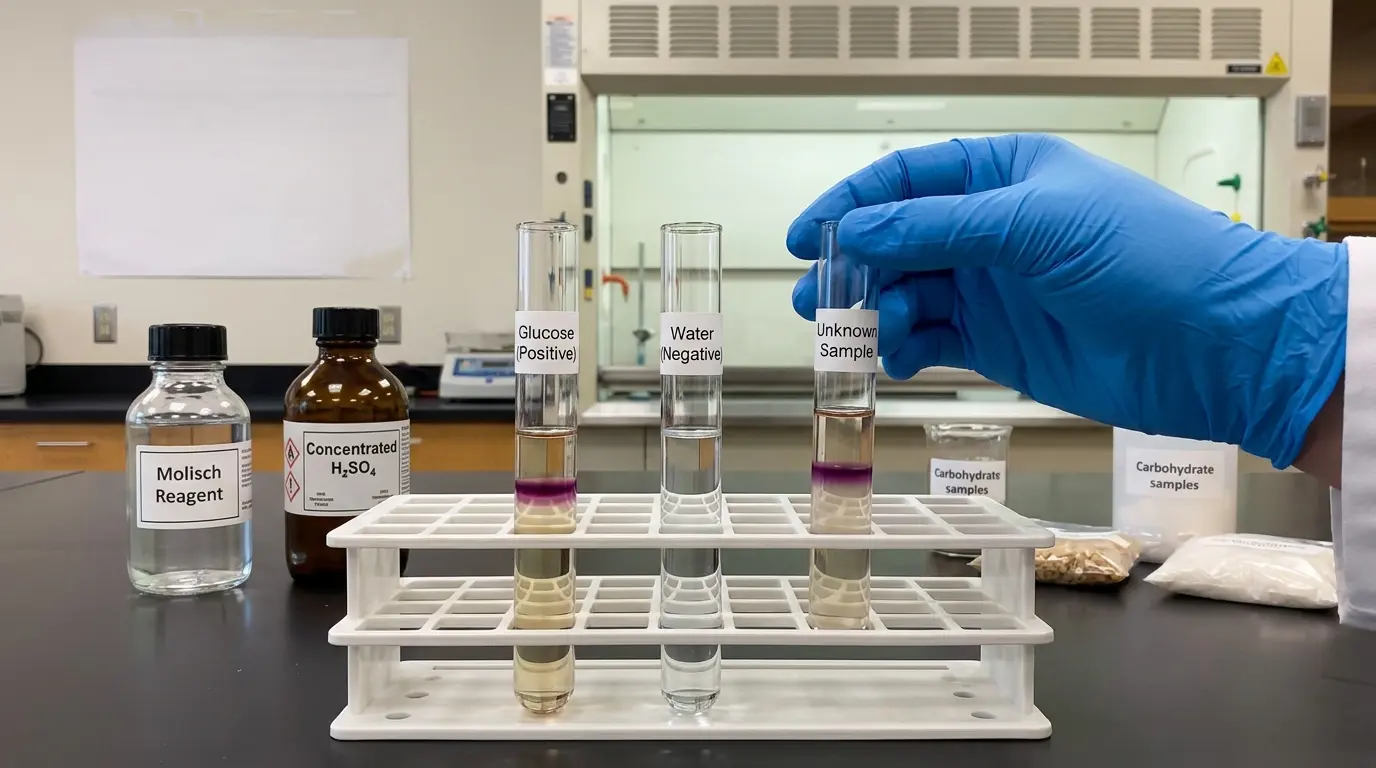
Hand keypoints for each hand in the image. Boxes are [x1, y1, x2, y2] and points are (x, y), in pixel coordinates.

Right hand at [787, 134, 1346, 468]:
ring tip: (850, 336)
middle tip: (817, 298)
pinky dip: (905, 349)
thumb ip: (940, 227)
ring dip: (873, 314)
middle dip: (853, 268)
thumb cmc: (1147, 258)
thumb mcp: (1035, 225)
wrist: (1210, 344)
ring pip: (908, 295)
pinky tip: (898, 358)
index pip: (909, 180)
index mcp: (1004, 178)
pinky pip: (930, 340)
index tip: (809, 235)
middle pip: (897, 241)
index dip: (852, 204)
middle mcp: (992, 231)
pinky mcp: (998, 344)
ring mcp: (993, 289)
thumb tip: (861, 229)